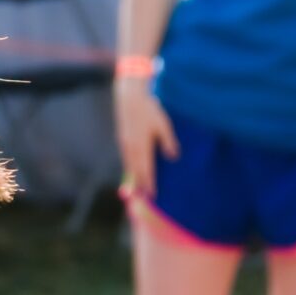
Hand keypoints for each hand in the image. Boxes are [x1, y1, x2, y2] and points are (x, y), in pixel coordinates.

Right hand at [113, 77, 176, 198]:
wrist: (129, 97)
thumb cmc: (149, 109)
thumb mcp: (163, 124)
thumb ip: (168, 141)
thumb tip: (173, 157)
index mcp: (142, 146)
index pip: (146, 170)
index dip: (150, 184)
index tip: (153, 195)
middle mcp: (131, 148)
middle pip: (135, 171)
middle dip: (140, 185)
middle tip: (144, 197)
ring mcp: (124, 143)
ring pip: (128, 165)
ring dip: (133, 177)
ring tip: (137, 188)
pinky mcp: (122, 138)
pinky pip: (125, 158)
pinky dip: (129, 167)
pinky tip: (132, 169)